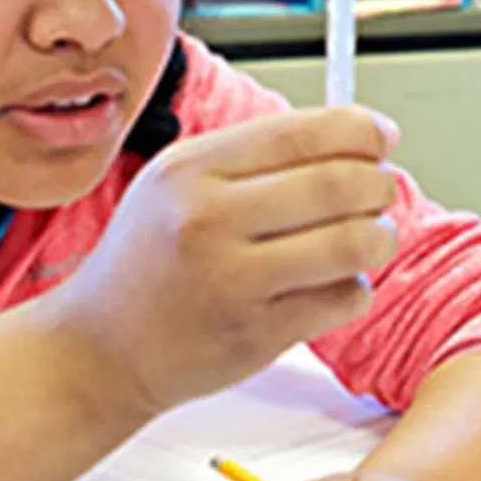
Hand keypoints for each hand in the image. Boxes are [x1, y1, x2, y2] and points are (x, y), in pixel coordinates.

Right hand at [46, 107, 400, 417]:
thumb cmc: (148, 261)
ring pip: (351, 243)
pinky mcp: (255, 334)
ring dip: (380, 236)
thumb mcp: (176, 185)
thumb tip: (354, 134)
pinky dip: (356, 288)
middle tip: (384, 189)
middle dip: (379, 184)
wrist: (97, 350)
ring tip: (374, 236)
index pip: (301, 132)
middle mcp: (208, 220)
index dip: (360, 130)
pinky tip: (338, 284)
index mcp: (190, 171)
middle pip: (338, 184)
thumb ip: (253, 157)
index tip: (383, 137)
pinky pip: (342, 299)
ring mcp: (232, 281)